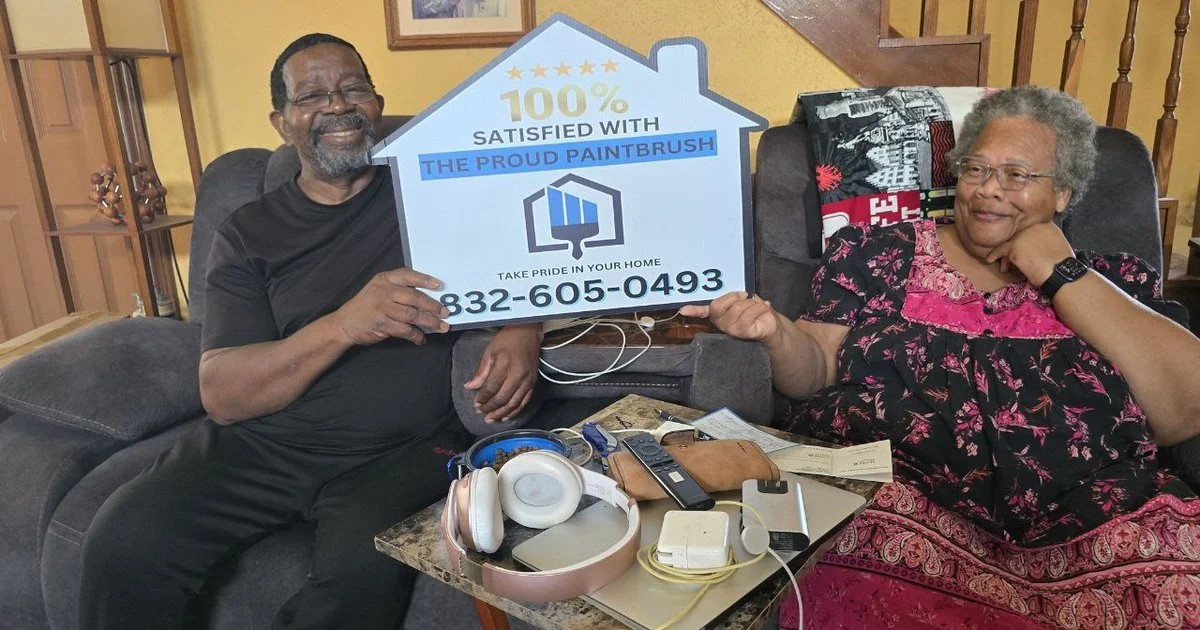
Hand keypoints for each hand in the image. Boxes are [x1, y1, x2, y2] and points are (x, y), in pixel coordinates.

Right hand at [329, 268, 448, 345]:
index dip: (424, 280)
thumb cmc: (366, 306)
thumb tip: (428, 299)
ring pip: (412, 314)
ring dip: (429, 322)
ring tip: (441, 327)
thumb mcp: (378, 290)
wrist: (343, 324)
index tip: (439, 286)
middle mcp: (383, 291)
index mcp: (384, 279)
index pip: (407, 275)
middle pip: (414, 297)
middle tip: (445, 313)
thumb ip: (398, 290)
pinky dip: (416, 335)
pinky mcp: (382, 324)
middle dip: (433, 306)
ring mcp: (382, 308)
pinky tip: (421, 338)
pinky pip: (405, 330)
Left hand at [465, 323, 540, 421]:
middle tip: (481, 412)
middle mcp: (518, 374)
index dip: (482, 398)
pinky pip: (524, 402)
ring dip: (501, 413)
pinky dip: (515, 411)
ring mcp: (527, 380)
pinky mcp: (533, 383)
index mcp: (504, 364)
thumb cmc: (508, 339)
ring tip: (491, 419)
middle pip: (502, 398)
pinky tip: (506, 416)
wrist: (528, 332)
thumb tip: (470, 386)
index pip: (491, 387)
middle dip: (490, 408)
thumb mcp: (489, 351)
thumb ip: (481, 371)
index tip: (476, 403)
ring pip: (513, 403)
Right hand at [679, 291, 780, 341]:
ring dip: (751, 303)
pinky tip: (765, 306)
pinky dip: (760, 307)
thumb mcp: (742, 297)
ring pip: (736, 309)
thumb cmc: (753, 307)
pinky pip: (748, 316)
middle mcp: (720, 322)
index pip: (702, 311)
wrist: (770, 321)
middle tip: (745, 294)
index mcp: (717, 312)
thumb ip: (734, 294)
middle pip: (718, 306)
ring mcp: (730, 329)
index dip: (693, 310)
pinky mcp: (742, 333)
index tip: (684, 310)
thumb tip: (736, 291)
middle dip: (734, 296)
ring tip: (758, 304)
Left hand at [985, 222, 1074, 286]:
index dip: (1023, 241)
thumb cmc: (1063, 265)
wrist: (1063, 274)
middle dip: (1014, 249)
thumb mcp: (1058, 245)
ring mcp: (1024, 236)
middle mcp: (1034, 227)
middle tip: (1011, 260)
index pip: (1029, 230)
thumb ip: (1046, 240)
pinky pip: (1000, 250)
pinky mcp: (1015, 247)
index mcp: (1047, 225)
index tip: (1021, 249)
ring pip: (1009, 244)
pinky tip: (990, 260)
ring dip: (1005, 255)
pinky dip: (994, 255)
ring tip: (1004, 265)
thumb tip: (1034, 246)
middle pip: (1018, 236)